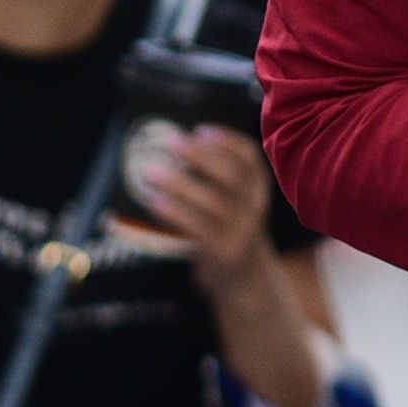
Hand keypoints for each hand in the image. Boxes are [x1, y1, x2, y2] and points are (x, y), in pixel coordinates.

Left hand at [113, 121, 280, 270]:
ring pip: (214, 202)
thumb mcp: (232, 200)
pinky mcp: (225, 252)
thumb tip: (174, 144)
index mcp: (258, 187)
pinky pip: (199, 229)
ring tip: (149, 172)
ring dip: (179, 184)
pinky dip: (176, 213)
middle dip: (199, 156)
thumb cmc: (226, 227)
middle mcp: (255, 205)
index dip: (227, 140)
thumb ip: (214, 176)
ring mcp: (242, 230)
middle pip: (232, 175)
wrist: (244, 276)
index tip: (199, 130)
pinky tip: (155, 202)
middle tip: (168, 142)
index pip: (250, 157)